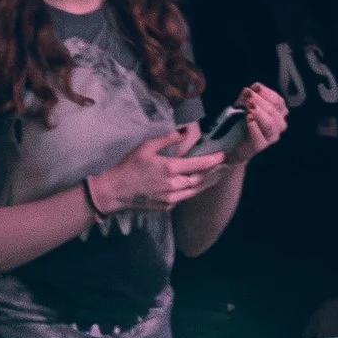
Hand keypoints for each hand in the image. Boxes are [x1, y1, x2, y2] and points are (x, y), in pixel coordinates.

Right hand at [90, 128, 227, 213]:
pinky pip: (184, 197)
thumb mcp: (146, 146)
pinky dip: (190, 190)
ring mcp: (171, 198)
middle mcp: (174, 185)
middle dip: (211, 171)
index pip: (199, 164)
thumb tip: (184, 131)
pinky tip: (192, 183)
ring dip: (204, 182)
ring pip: (194, 190)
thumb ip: (167, 138)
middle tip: (220, 164)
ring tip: (212, 173)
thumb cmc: (129, 165)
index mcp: (170, 169)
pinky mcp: (167, 206)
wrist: (114, 190)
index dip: (213, 160)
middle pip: (200, 179)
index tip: (223, 155)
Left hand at [229, 82, 288, 161]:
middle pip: (274, 111)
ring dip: (259, 113)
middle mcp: (279, 126)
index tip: (255, 87)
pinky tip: (248, 118)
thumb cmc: (241, 121)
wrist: (233, 144)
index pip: (278, 102)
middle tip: (249, 96)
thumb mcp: (244, 105)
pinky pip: (259, 137)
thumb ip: (250, 95)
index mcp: (279, 113)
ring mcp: (271, 137)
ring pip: (270, 124)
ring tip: (249, 107)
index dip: (266, 93)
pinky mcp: (260, 146)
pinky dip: (253, 126)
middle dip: (260, 101)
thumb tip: (255, 86)